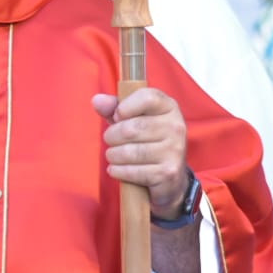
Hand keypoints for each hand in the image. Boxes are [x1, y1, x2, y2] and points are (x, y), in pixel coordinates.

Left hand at [93, 88, 189, 216]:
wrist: (170, 175)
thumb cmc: (147, 139)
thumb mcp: (133, 118)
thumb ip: (114, 107)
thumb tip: (97, 101)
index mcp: (169, 107)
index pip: (146, 98)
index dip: (124, 107)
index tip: (118, 116)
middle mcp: (176, 127)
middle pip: (130, 128)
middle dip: (111, 136)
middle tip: (110, 140)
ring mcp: (174, 151)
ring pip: (129, 152)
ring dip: (113, 155)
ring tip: (113, 155)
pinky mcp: (168, 173)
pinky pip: (132, 171)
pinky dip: (118, 171)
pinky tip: (116, 169)